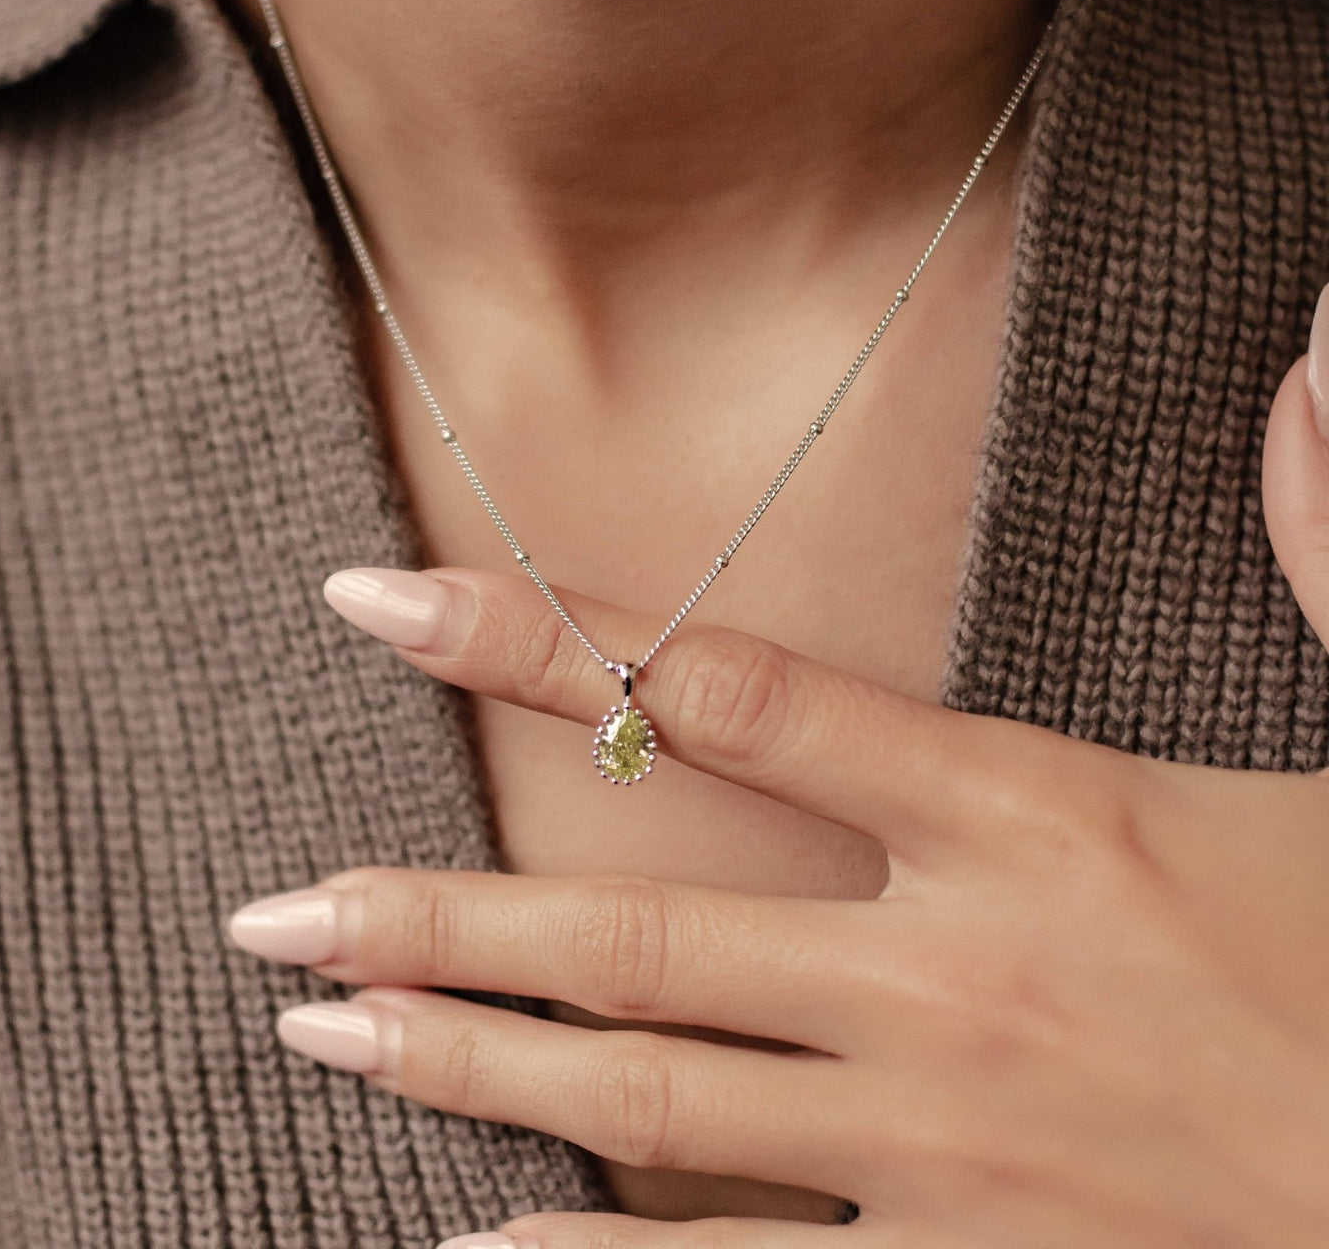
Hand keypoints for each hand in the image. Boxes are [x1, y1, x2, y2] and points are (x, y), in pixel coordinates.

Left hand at [227, 289, 1328, 1248]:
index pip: (733, 694)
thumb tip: (1310, 351)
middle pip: (642, 926)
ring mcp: (950, 1147)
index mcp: (1038, 815)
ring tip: (320, 1034)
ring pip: (655, 1097)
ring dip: (470, 1065)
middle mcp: (958, 976)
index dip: (540, 639)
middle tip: (275, 912)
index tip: (389, 599)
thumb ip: (1325, 530)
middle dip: (438, 913)